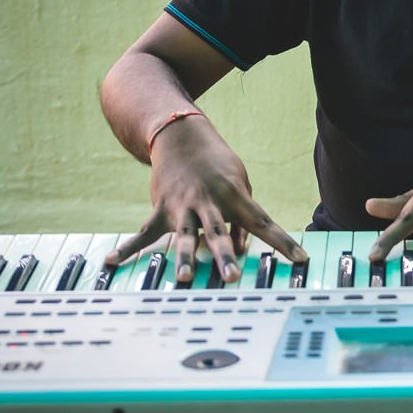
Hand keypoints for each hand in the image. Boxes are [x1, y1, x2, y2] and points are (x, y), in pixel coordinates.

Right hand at [107, 116, 305, 284]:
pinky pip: (144, 232)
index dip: (283, 242)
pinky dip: (128, 248)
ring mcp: (182, 206)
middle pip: (218, 231)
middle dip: (225, 255)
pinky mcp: (160, 208)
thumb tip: (241, 250)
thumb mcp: (240, 184)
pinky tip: (112, 261)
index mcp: (235, 195)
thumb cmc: (218, 165)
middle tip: (231, 276)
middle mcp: (209, 202)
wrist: (181, 135)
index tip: (300, 259)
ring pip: (183, 235)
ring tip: (182, 278)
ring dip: (183, 257)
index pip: (264, 222)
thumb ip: (242, 219)